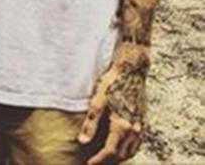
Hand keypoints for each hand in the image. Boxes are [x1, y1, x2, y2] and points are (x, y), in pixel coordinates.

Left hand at [79, 44, 149, 162]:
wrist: (131, 71)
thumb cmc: (112, 83)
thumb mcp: (96, 100)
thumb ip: (90, 123)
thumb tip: (82, 141)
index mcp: (121, 126)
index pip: (110, 152)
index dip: (99, 160)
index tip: (89, 164)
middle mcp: (134, 129)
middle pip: (122, 155)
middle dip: (109, 161)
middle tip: (96, 162)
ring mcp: (141, 126)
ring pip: (132, 150)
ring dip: (120, 157)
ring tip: (107, 158)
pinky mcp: (144, 121)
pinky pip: (138, 143)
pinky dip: (129, 149)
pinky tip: (120, 146)